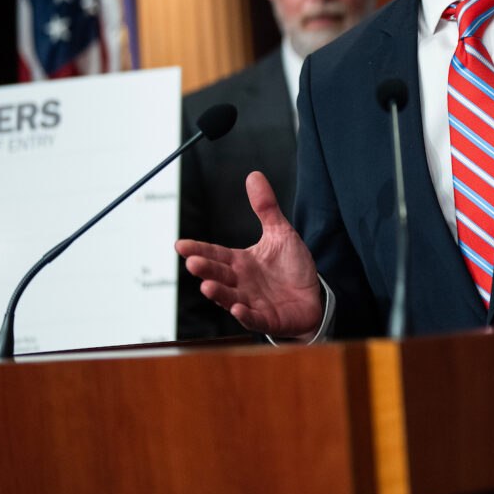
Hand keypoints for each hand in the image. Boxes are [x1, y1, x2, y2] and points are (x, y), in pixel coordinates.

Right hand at [175, 171, 322, 336]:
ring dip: (219, 294)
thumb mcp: (280, 233)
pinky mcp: (268, 318)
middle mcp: (241, 283)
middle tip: (192, 262)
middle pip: (219, 275)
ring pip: (231, 298)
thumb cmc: (292, 268)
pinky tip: (238, 309)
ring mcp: (252, 302)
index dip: (198, 249)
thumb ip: (266, 207)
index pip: (215, 254)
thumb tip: (254, 175)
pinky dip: (246, 315)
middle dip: (205, 269)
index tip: (180, 244)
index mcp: (240, 262)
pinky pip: (254, 318)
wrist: (313, 297)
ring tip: (207, 286)